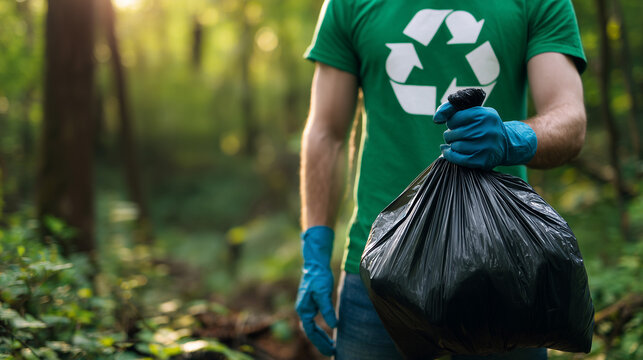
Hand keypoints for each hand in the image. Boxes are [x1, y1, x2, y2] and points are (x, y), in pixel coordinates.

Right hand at [295, 226, 336, 355]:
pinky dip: (319, 329)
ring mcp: (306, 307)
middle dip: (319, 342)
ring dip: (319, 337)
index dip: (320, 341)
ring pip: (311, 327)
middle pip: (310, 331)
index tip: (329, 349)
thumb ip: (327, 309)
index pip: (310, 331)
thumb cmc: (318, 277)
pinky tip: (327, 332)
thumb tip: (333, 325)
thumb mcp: (324, 292)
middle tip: (331, 352)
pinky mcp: (311, 304)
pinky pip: (313, 322)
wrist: (315, 264)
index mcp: (304, 309)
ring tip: (329, 346)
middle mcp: (303, 310)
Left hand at [433, 102, 536, 169]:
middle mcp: (487, 130)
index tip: (455, 125)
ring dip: (451, 145)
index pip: (454, 119)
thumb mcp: (475, 112)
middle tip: (454, 136)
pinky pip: (458, 159)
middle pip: (454, 133)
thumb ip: (452, 109)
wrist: (505, 144)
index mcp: (484, 115)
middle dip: (449, 135)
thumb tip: (436, 118)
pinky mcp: (483, 160)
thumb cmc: (484, 126)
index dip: (451, 123)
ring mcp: (486, 146)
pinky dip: (450, 155)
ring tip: (456, 143)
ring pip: (456, 146)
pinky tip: (448, 151)